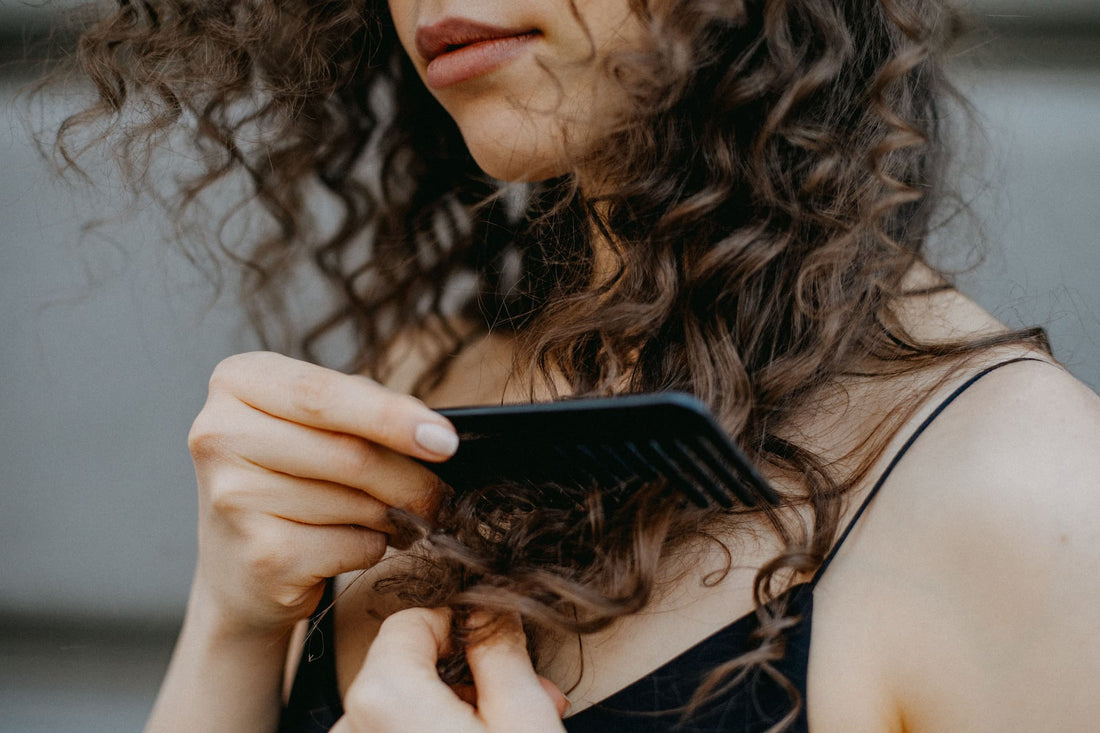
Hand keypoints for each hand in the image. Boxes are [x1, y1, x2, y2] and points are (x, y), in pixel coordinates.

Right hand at [185, 351, 457, 635]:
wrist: (240, 569)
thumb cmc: (294, 477)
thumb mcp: (319, 423)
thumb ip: (370, 410)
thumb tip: (434, 436)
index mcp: (238, 382)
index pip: (323, 394)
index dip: (392, 417)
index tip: (445, 441)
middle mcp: (219, 434)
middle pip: (348, 453)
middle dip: (411, 479)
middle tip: (440, 495)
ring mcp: (232, 499)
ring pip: (357, 503)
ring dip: (395, 515)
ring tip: (389, 517)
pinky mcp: (259, 557)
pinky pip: (352, 546)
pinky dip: (372, 546)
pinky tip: (353, 543)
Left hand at [334, 608, 568, 732]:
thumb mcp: (524, 718)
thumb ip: (502, 650)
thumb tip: (492, 609)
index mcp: (384, 697)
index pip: (411, 621)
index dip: (462, 626)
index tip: (498, 644)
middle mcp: (352, 727)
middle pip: (409, 666)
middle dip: (470, 675)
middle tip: (527, 695)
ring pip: (406, 707)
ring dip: (460, 709)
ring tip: (512, 728)